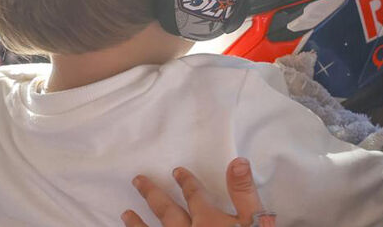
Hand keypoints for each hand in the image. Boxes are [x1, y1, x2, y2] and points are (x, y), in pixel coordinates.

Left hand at [121, 157, 272, 226]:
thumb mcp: (256, 221)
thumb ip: (244, 193)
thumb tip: (237, 162)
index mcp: (208, 221)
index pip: (195, 196)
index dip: (186, 182)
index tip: (176, 172)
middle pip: (167, 212)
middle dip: (152, 195)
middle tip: (138, 181)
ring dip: (138, 224)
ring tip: (126, 214)